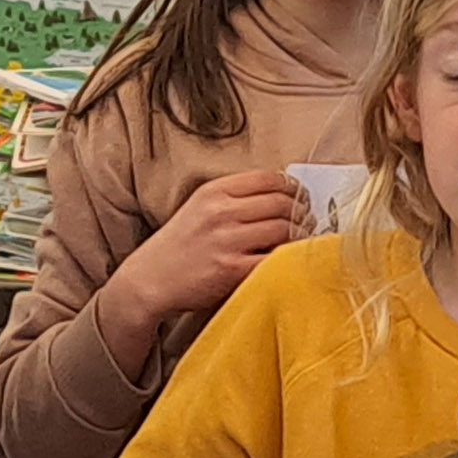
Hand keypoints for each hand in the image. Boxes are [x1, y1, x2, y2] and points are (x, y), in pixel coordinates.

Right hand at [99, 171, 306, 353]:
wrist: (150, 279)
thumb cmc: (179, 245)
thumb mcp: (200, 207)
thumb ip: (235, 197)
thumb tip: (282, 194)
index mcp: (215, 191)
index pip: (270, 178)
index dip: (293, 187)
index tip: (300, 197)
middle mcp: (221, 212)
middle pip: (282, 203)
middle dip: (302, 212)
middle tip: (308, 221)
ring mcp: (227, 241)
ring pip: (285, 229)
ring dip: (300, 236)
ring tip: (301, 241)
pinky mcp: (232, 269)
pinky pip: (276, 259)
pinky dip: (289, 259)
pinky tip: (289, 261)